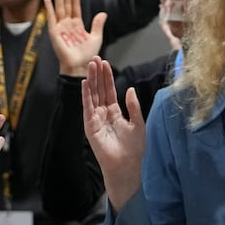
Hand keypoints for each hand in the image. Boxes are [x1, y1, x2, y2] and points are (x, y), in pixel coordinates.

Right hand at [44, 0, 105, 77]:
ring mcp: (61, 27)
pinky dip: (49, 9)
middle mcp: (68, 24)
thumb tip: (103, 13)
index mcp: (77, 24)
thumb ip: (97, 24)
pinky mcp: (55, 33)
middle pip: (67, 3)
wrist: (80, 66)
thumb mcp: (96, 37)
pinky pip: (51, 18)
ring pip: (60, 8)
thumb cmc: (88, 55)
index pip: (75, 5)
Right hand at [82, 58, 145, 211]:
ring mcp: (95, 119)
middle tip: (97, 58)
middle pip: (99, 90)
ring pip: (93, 95)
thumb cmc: (133, 149)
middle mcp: (103, 114)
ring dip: (92, 80)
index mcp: (114, 113)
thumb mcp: (138, 123)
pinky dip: (86, 95)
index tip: (106, 63)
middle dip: (98, 74)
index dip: (108, 77)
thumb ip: (133, 106)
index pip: (109, 91)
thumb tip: (129, 89)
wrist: (127, 166)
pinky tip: (86, 83)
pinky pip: (87, 107)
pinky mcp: (90, 126)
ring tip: (91, 65)